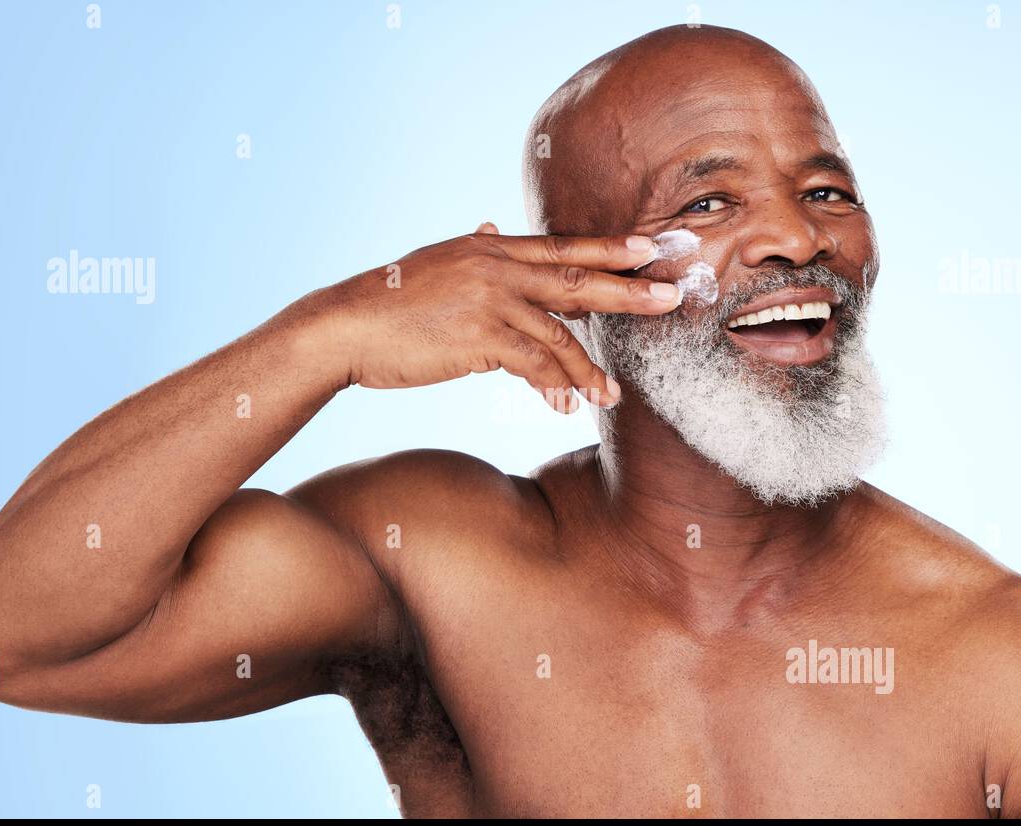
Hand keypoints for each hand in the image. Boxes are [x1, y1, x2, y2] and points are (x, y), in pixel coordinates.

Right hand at [323, 222, 680, 411]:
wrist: (346, 327)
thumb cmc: (390, 303)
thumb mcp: (438, 262)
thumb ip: (475, 247)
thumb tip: (494, 223)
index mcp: (490, 248)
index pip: (563, 246)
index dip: (612, 246)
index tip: (653, 246)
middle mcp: (496, 267)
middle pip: (578, 278)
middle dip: (631, 289)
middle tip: (674, 296)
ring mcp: (489, 301)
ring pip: (560, 334)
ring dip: (590, 368)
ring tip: (613, 395)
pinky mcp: (478, 338)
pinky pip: (533, 365)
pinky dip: (554, 387)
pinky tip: (567, 407)